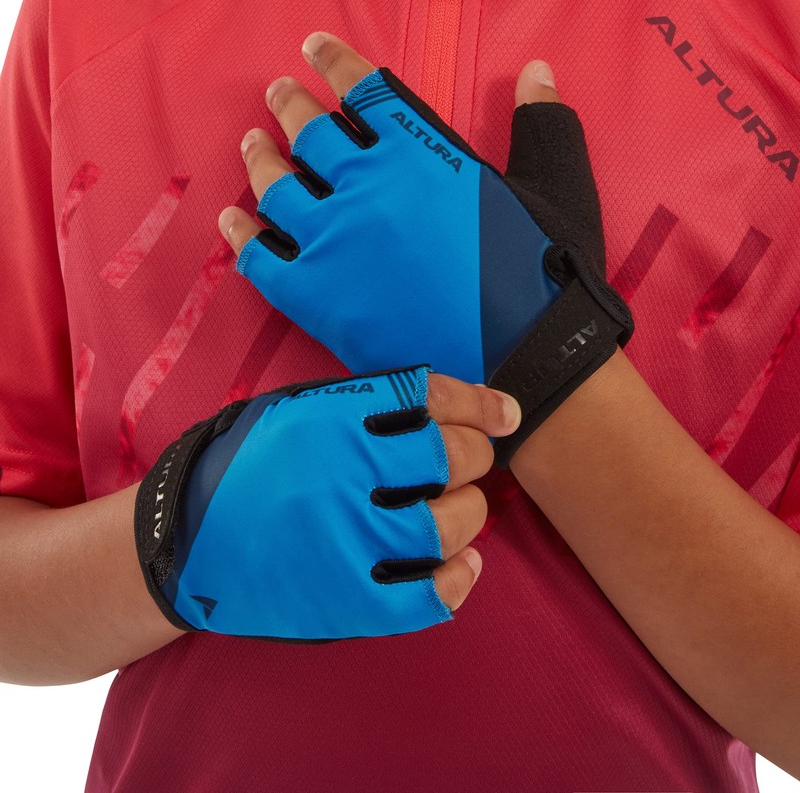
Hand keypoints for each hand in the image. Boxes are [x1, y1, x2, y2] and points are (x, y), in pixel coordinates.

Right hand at [135, 367, 520, 639]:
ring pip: (453, 523)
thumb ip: (364, 405)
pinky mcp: (346, 603)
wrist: (178, 542)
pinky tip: (462, 564)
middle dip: (474, 455)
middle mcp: (344, 475)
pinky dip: (460, 578)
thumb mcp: (291, 411)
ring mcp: (347, 543)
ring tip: (454, 509)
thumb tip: (453, 407)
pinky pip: (432, 596)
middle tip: (465, 461)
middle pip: (455, 458)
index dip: (481, 402)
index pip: (433, 397)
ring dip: (470, 513)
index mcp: (330, 418)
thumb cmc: (241, 467)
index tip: (504, 413)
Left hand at [219, 33, 632, 465]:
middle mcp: (367, 186)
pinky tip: (233, 218)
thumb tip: (537, 71)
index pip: (363, 89)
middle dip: (291, 105)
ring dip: (260, 159)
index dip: (334, 62)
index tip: (314, 48)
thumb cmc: (540, 277)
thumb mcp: (556, 189)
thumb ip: (541, 123)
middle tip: (278, 95)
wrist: (517, 359)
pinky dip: (242, 235)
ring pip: (277, 185)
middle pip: (310, 131)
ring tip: (251, 143)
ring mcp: (334, 241)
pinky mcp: (316, 296)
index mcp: (420, 152)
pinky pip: (261, 257)